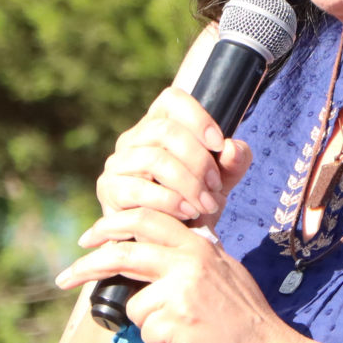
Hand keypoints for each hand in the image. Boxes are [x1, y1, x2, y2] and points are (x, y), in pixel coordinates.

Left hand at [54, 210, 283, 342]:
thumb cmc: (246, 319)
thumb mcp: (224, 272)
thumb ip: (193, 258)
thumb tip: (159, 249)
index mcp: (200, 246)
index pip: (146, 219)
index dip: (111, 226)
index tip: (90, 238)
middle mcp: (191, 261)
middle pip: (123, 253)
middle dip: (87, 264)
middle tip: (65, 277)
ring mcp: (184, 290)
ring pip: (136, 305)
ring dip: (150, 324)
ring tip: (182, 332)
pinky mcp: (179, 320)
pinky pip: (147, 333)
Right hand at [96, 85, 252, 228]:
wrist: (169, 243)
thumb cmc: (195, 204)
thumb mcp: (222, 182)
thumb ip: (233, 163)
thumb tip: (233, 147)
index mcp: (159, 125)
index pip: (172, 99)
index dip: (198, 117)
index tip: (219, 144)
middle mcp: (133, 139)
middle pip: (165, 130)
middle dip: (198, 160)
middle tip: (216, 186)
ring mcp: (117, 163)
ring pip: (153, 159)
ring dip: (187, 184)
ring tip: (206, 205)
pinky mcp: (108, 190)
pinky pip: (137, 189)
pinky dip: (169, 202)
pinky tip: (187, 212)